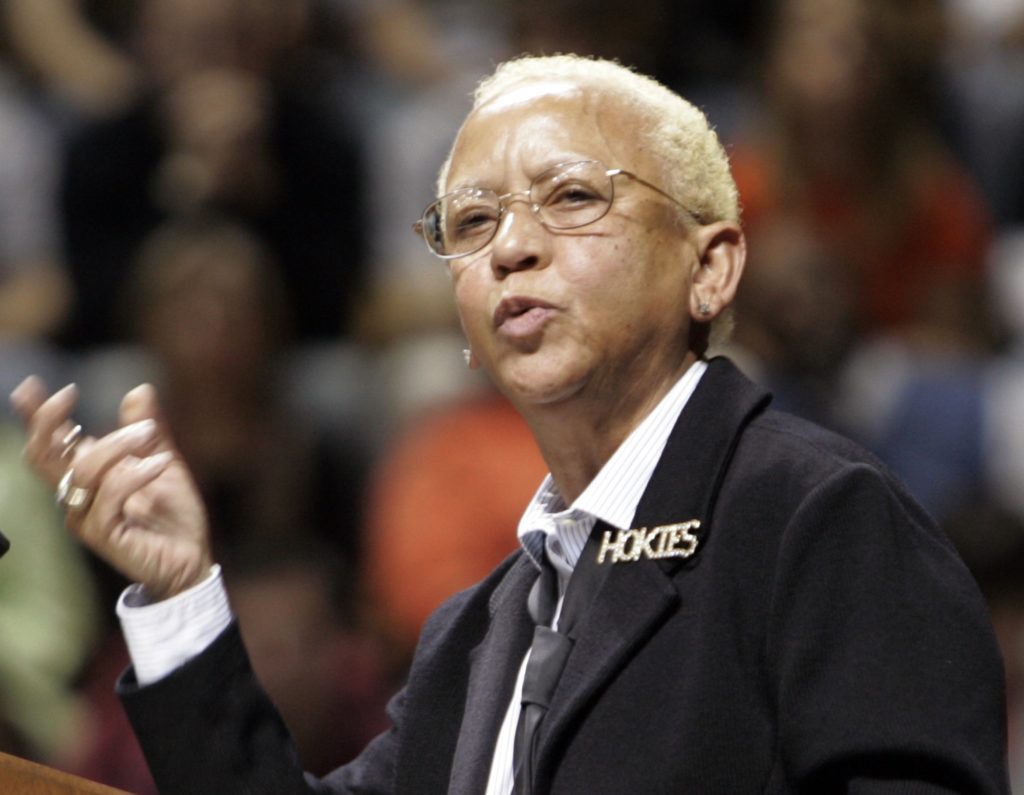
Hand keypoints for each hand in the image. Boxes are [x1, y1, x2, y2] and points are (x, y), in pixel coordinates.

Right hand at [10, 376, 213, 599]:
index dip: (36, 418)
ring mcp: (87, 517)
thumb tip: (139, 389)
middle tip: (70, 394)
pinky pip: (110, 497)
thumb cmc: (174, 515)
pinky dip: (135, 474)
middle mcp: (77, 497)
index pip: (50, 445)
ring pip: (82, 471)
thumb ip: (149, 430)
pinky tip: (161, 462)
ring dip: (116, 444)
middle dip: (48, 422)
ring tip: (149, 433)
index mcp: (87, 478)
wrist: (192, 558)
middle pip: (42, 457)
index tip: (32, 386)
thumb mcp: (164, 461)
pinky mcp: (105, 535)